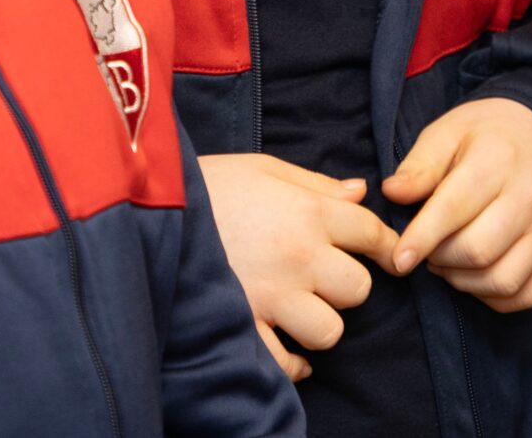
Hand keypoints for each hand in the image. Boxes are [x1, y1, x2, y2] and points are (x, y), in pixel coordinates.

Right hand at [199, 153, 400, 381]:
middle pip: (358, 289)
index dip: (385, 244)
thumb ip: (316, 184)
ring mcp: (271, 297)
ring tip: (300, 310)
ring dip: (320, 323)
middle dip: (347, 285)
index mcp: (307, 212)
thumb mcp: (263, 168)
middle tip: (325, 278)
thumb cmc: (206, 183)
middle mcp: (298, 257)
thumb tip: (360, 192)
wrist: (144, 208)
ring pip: (329, 330)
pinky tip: (287, 347)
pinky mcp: (241, 327)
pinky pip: (286, 363)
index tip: (388, 254)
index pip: (370, 232)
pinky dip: (292, 363)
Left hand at [381, 98, 531, 313]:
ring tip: (447, 261)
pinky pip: (525, 294)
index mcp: (498, 159)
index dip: (422, 239)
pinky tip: (474, 275)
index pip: (455, 208)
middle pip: (478, 251)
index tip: (398, 259)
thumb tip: (392, 193)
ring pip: (502, 280)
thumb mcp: (446, 133)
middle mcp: (530, 195)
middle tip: (426, 248)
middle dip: (439, 259)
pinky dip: (492, 297)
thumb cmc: (484, 136)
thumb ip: (420, 166)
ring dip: (463, 281)